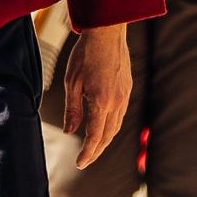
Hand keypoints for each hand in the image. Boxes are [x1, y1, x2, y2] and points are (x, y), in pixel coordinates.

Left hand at [62, 25, 130, 169]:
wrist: (107, 33)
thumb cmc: (85, 54)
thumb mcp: (72, 82)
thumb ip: (72, 110)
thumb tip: (69, 131)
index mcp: (101, 102)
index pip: (95, 136)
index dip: (88, 153)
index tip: (80, 163)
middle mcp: (116, 102)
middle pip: (107, 136)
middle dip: (96, 151)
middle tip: (85, 161)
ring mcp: (124, 96)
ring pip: (116, 126)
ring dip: (105, 139)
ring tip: (93, 147)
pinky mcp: (127, 89)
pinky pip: (121, 114)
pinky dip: (112, 126)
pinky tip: (104, 126)